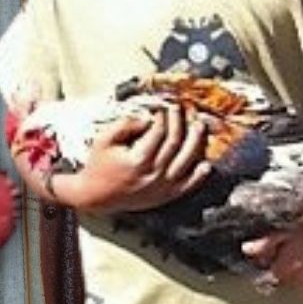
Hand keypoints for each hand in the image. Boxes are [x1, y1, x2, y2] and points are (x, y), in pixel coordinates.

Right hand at [63, 106, 209, 213]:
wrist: (96, 196)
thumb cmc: (98, 167)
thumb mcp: (103, 140)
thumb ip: (124, 125)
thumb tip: (147, 118)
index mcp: (138, 160)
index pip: (158, 131)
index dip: (163, 116)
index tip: (163, 107)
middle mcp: (153, 174)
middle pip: (175, 142)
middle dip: (179, 121)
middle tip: (180, 109)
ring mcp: (162, 186)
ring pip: (186, 160)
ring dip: (195, 141)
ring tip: (199, 125)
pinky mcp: (166, 196)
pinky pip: (188, 185)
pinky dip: (199, 176)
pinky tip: (206, 164)